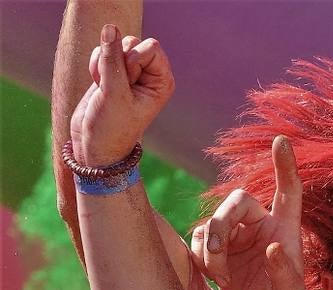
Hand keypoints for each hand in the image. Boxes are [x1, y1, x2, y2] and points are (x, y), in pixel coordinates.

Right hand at [69, 24, 172, 166]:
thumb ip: (111, 59)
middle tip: (115, 87)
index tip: (128, 83)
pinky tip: (97, 84)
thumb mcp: (113, 93)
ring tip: (104, 87)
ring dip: (104, 62)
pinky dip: (95, 64)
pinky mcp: (113, 72)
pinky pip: (103, 50)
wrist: (95, 145)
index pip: (151, 47)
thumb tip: (110, 27)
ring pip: (115, 44)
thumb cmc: (112, 127)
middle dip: (117, 60)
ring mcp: (131, 72)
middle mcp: (150, 75)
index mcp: (162, 81)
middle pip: (132, 42)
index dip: (133, 60)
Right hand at [189, 135, 306, 289]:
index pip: (288, 190)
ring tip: (223, 278)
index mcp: (285, 226)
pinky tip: (218, 277)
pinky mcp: (218, 243)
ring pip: (213, 222)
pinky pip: (199, 239)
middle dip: (222, 225)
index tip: (281, 140)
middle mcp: (260, 221)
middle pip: (236, 201)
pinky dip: (202, 258)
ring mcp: (237, 230)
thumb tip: (273, 248)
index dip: (285, 166)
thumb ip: (284, 270)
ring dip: (211, 250)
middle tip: (218, 255)